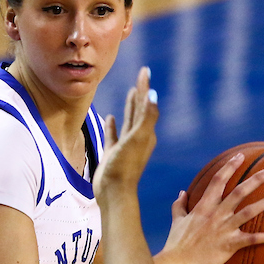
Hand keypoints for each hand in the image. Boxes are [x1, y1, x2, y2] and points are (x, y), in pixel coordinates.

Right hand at [93, 66, 157, 194]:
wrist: (113, 192)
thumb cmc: (125, 167)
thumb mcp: (137, 139)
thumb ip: (146, 117)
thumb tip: (152, 94)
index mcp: (146, 133)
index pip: (145, 104)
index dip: (144, 87)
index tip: (145, 70)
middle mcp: (138, 138)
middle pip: (139, 110)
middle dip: (140, 93)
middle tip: (141, 75)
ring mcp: (125, 146)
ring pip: (129, 121)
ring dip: (129, 106)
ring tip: (130, 92)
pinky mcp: (113, 154)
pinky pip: (113, 135)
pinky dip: (112, 125)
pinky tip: (110, 118)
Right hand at [156, 152, 263, 263]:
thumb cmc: (176, 244)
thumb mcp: (177, 220)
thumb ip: (179, 205)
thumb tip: (182, 192)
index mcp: (203, 206)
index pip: (217, 181)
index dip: (229, 167)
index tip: (240, 156)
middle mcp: (216, 214)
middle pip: (239, 192)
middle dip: (256, 179)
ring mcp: (224, 229)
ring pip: (249, 211)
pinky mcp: (230, 244)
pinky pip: (254, 239)